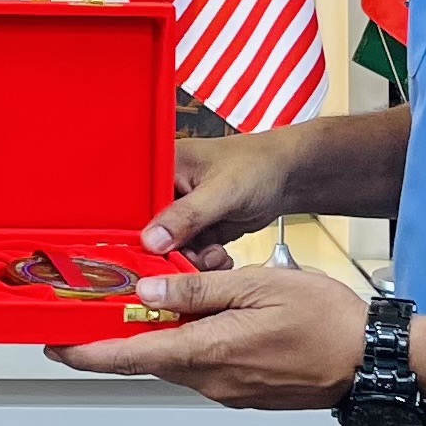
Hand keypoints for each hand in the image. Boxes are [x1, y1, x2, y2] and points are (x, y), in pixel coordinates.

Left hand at [46, 264, 365, 409]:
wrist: (372, 361)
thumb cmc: (326, 322)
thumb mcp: (258, 286)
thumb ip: (199, 292)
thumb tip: (149, 295)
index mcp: (210, 352)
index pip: (132, 357)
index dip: (87, 352)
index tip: (56, 345)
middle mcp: (213, 380)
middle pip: (149, 359)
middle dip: (119, 337)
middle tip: (94, 309)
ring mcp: (230, 390)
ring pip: (176, 361)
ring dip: (159, 337)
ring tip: (152, 303)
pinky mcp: (245, 390)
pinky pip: (203, 366)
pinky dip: (189, 343)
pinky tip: (199, 319)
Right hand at [142, 132, 298, 267]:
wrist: (288, 177)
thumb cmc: (257, 164)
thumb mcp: (221, 191)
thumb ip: (186, 216)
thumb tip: (151, 240)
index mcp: (164, 167)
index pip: (137, 206)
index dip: (140, 234)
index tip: (152, 257)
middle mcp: (168, 190)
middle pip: (151, 232)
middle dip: (170, 252)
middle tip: (189, 260)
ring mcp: (183, 211)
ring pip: (171, 248)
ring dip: (191, 259)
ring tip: (213, 254)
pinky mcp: (199, 228)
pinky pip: (190, 253)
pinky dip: (203, 261)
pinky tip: (220, 255)